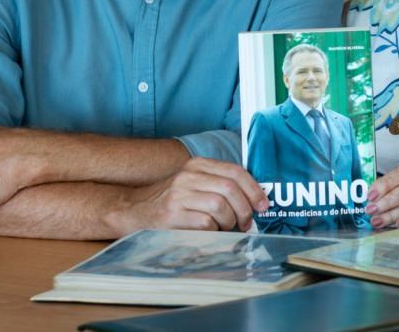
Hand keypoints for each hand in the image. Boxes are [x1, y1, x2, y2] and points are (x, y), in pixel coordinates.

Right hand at [115, 157, 269, 233]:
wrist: (135, 210)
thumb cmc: (172, 201)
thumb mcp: (195, 184)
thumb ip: (220, 185)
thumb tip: (255, 200)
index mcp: (197, 165)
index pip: (235, 171)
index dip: (253, 189)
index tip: (263, 205)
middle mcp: (188, 176)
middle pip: (230, 189)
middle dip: (245, 209)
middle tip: (246, 223)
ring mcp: (179, 195)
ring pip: (220, 206)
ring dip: (229, 222)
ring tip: (225, 228)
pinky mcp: (172, 215)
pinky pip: (206, 224)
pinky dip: (214, 232)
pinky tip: (209, 233)